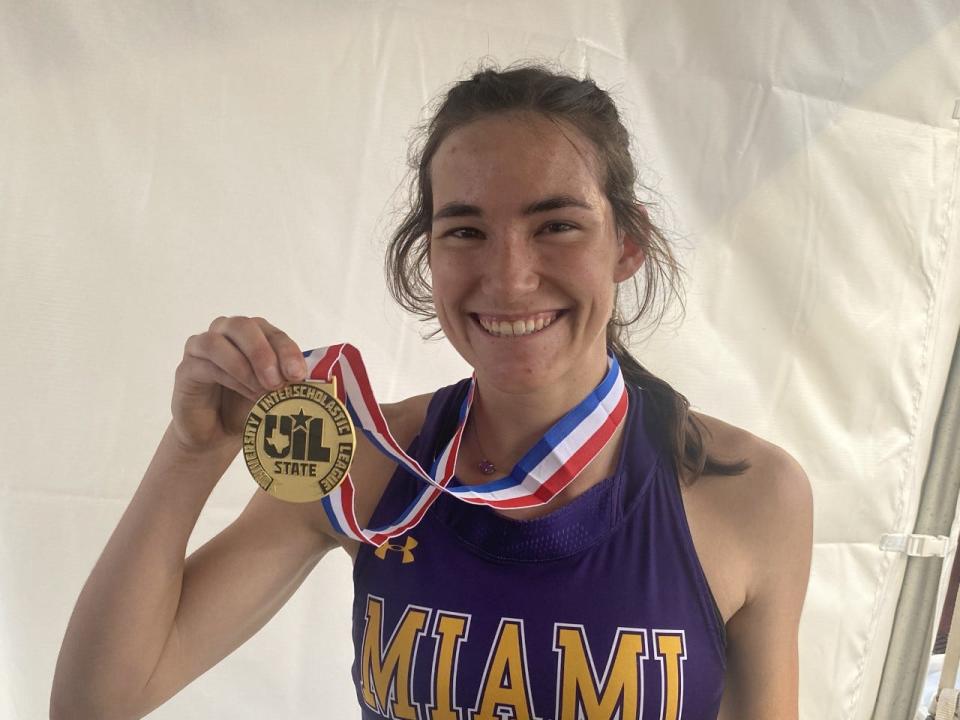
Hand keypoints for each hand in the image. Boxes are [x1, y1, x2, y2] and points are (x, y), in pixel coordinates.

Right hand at [171, 316, 306, 452]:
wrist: (217, 434)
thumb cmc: (247, 407)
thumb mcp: (273, 393)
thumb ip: (286, 380)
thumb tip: (307, 378)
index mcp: (253, 335)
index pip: (271, 332)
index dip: (287, 350)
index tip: (298, 374)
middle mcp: (226, 334)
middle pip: (243, 326)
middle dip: (263, 352)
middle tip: (277, 381)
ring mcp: (202, 348)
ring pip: (218, 342)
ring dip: (244, 365)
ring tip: (262, 390)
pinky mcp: (186, 368)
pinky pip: (205, 364)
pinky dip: (229, 376)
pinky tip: (245, 392)